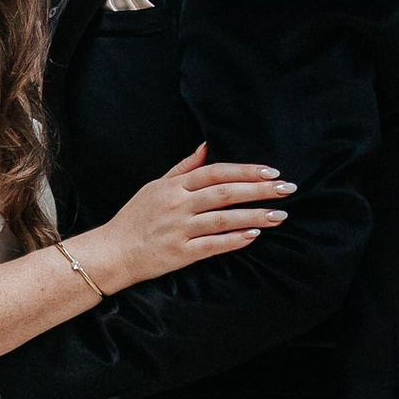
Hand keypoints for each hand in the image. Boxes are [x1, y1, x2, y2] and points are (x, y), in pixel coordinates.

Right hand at [79, 143, 290, 295]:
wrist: (112, 253)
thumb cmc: (135, 218)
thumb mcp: (155, 187)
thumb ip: (183, 168)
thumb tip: (207, 146)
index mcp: (173, 186)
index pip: (215, 172)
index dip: (245, 171)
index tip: (271, 172)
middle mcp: (177, 205)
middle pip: (225, 193)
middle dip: (259, 190)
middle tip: (287, 189)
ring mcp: (179, 230)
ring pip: (224, 219)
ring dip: (255, 216)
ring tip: (280, 215)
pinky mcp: (181, 253)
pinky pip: (213, 245)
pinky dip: (235, 240)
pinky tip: (255, 235)